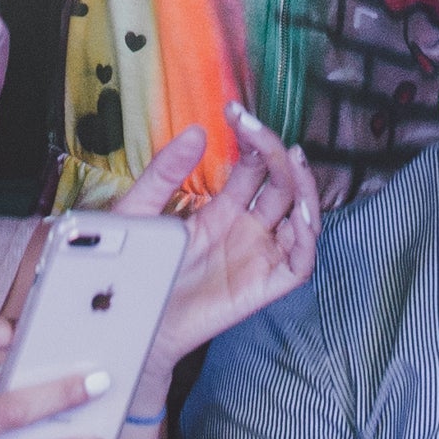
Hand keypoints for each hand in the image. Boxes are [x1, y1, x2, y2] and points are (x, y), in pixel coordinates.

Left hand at [121, 105, 327, 373]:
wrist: (131, 324)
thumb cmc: (135, 272)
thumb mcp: (142, 211)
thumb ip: (164, 174)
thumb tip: (197, 132)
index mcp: (221, 211)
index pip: (254, 168)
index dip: (254, 139)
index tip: (236, 113)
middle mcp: (246, 230)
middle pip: (281, 186)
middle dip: (277, 153)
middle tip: (256, 128)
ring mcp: (256, 257)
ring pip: (301, 219)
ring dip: (305, 189)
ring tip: (294, 161)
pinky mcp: (260, 288)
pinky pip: (298, 265)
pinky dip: (307, 241)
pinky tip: (297, 217)